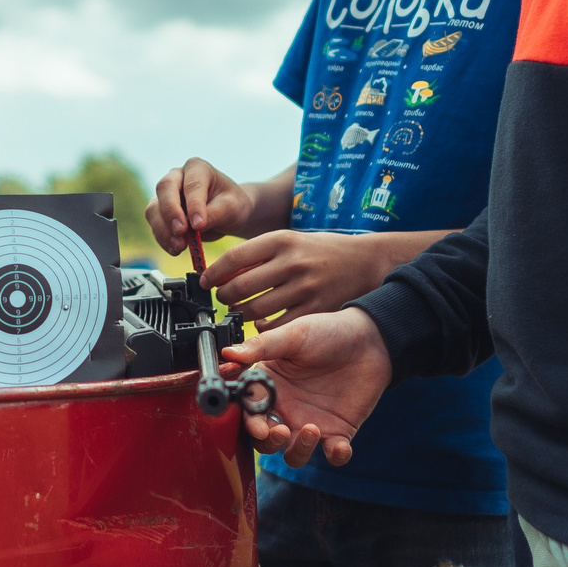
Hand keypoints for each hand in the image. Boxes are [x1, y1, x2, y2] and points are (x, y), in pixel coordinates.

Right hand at [148, 157, 257, 254]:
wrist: (226, 215)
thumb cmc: (231, 205)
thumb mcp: (231, 208)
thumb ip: (215, 213)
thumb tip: (196, 225)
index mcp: (197, 168)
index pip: (192, 184)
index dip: (194, 204)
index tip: (199, 224)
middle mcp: (177, 177)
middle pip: (165, 189)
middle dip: (171, 212)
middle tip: (181, 232)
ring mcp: (166, 195)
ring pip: (154, 209)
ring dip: (164, 230)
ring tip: (179, 247)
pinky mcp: (160, 212)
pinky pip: (155, 225)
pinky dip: (163, 239)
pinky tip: (175, 249)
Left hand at [206, 230, 388, 323]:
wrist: (362, 261)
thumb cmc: (317, 251)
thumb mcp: (289, 240)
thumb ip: (257, 255)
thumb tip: (220, 274)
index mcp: (282, 240)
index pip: (234, 257)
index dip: (213, 273)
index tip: (205, 281)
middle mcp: (292, 262)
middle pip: (241, 286)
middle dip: (224, 296)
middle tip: (222, 298)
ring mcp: (304, 288)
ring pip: (255, 309)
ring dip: (239, 314)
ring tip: (238, 310)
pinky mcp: (314, 309)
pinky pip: (276, 325)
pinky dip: (262, 327)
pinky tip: (260, 321)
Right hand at [220, 307, 391, 466]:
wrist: (369, 339)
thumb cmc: (327, 332)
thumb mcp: (293, 335)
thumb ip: (261, 346)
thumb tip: (228, 352)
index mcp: (269, 387)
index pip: (249, 412)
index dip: (250, 422)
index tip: (258, 424)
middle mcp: (285, 409)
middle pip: (265, 441)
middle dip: (268, 442)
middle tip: (280, 431)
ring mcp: (311, 423)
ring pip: (293, 454)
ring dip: (298, 451)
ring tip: (311, 430)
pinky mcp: (338, 432)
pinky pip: (333, 454)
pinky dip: (336, 456)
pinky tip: (339, 446)